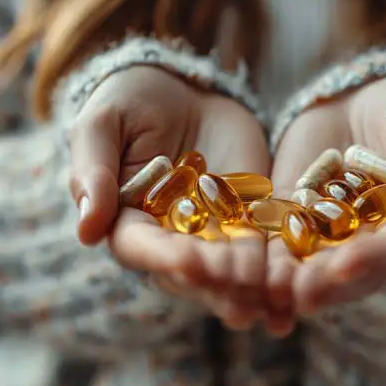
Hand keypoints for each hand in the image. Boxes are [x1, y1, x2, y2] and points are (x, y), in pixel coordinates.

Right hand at [68, 66, 270, 328]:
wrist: (180, 87)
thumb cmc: (128, 102)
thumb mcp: (102, 125)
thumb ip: (93, 172)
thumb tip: (86, 231)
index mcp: (127, 222)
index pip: (143, 248)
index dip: (166, 258)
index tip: (190, 262)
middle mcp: (170, 236)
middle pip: (193, 268)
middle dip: (218, 281)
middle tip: (244, 291)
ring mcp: (213, 229)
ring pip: (232, 266)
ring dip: (254, 285)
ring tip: (276, 299)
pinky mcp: (249, 215)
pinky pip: (266, 242)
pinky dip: (280, 264)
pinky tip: (299, 281)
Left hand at [265, 73, 385, 334]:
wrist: (369, 90)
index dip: (372, 258)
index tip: (346, 266)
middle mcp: (372, 236)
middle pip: (348, 265)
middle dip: (323, 280)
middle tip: (299, 294)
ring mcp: (331, 226)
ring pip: (311, 259)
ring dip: (289, 278)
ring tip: (268, 290)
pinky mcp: (296, 210)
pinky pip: (278, 233)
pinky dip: (263, 251)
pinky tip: (244, 264)